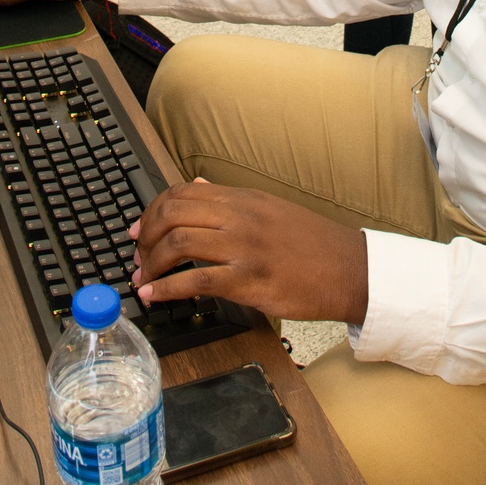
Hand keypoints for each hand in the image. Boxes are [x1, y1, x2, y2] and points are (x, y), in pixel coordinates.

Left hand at [129, 179, 368, 323]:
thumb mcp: (268, 208)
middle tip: (136, 256)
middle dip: (144, 237)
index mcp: (243, 198)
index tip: (137, 231)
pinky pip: (196, 280)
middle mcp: (240, 216)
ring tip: (143, 279)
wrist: (349, 269)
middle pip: (172, 214)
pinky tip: (154, 297)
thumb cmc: (311, 244)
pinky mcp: (250, 280)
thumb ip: (230, 199)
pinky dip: (167, 289)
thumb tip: (196, 186)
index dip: (151, 212)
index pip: (181, 193)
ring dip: (151, 264)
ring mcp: (244, 247)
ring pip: (179, 243)